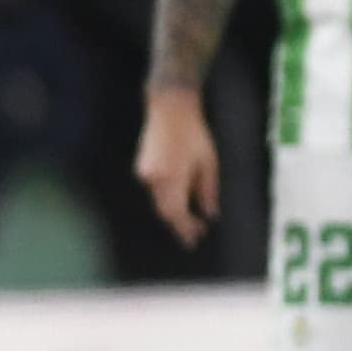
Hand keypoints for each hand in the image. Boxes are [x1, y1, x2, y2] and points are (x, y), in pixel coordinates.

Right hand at [134, 88, 218, 246]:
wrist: (170, 111)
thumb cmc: (195, 134)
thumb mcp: (209, 162)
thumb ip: (208, 190)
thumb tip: (210, 214)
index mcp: (172, 177)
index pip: (176, 212)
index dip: (185, 228)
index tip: (195, 239)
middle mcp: (153, 179)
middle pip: (165, 210)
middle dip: (180, 224)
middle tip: (196, 234)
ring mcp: (145, 174)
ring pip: (159, 202)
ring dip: (174, 213)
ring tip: (192, 222)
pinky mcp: (142, 169)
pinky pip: (155, 191)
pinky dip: (167, 199)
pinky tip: (180, 202)